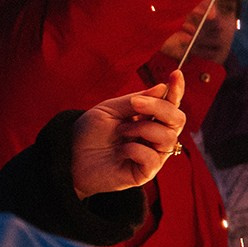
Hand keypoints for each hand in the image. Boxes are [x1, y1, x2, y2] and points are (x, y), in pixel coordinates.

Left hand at [71, 73, 185, 194]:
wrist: (70, 158)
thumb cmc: (89, 134)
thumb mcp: (109, 110)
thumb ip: (136, 99)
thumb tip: (163, 88)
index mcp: (148, 118)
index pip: (170, 104)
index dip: (176, 89)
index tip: (175, 73)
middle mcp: (155, 136)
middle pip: (177, 119)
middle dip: (160, 108)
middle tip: (135, 104)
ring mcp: (152, 154)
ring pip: (169, 138)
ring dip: (144, 129)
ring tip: (122, 131)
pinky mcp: (145, 172)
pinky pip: (154, 158)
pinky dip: (136, 150)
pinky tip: (122, 150)